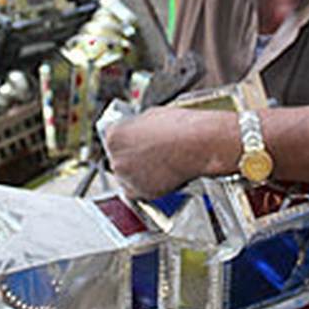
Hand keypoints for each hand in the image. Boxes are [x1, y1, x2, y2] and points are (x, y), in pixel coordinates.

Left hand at [104, 106, 239, 198]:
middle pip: (117, 159)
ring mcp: (127, 177)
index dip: (124, 141)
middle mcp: (116, 157)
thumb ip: (137, 127)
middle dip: (130, 157)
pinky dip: (146, 186)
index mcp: (114, 135)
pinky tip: (159, 176)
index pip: (111, 139)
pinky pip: (137, 191)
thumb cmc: (180, 128)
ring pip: (126, 177)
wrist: (197, 145)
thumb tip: (138, 132)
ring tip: (157, 165)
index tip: (132, 144)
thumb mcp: (151, 116)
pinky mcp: (141, 192)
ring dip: (137, 173)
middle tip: (149, 154)